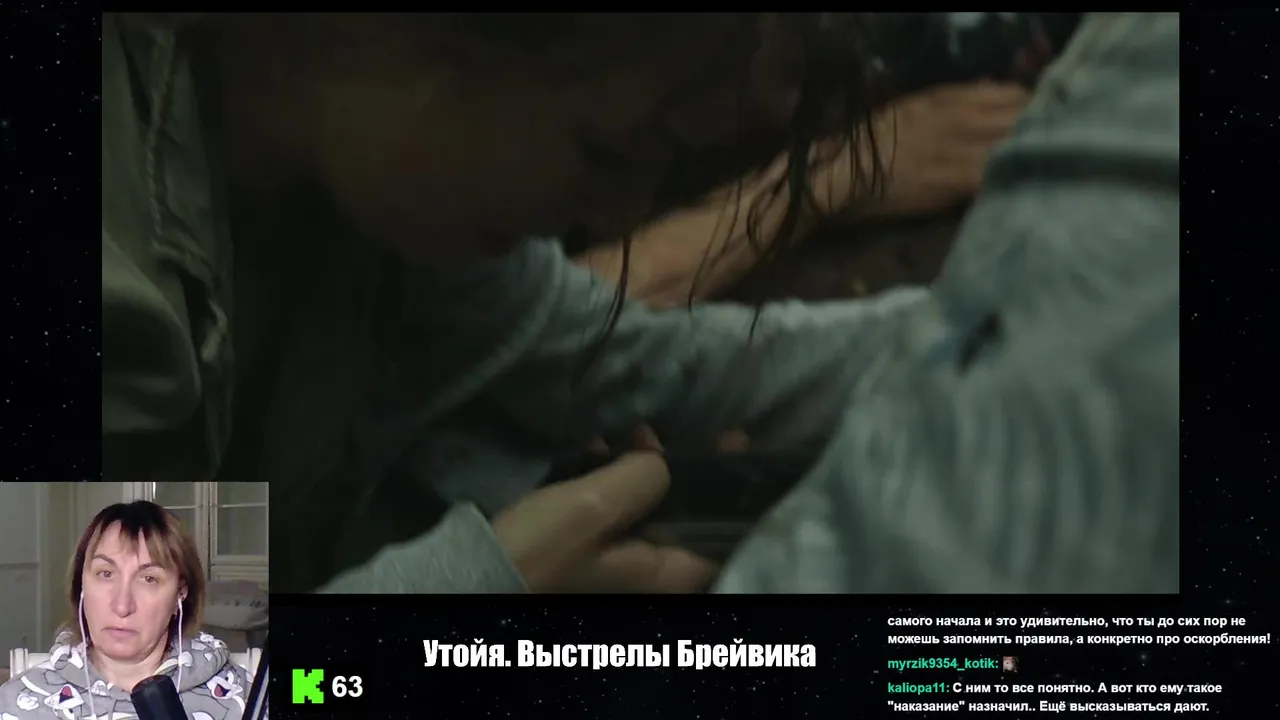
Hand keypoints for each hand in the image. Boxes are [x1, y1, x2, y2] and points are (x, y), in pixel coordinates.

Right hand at [491, 427, 718, 592]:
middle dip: (689, 468)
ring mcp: (622, 559)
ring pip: (655, 504)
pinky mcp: (593, 546)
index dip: (739, 490)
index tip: (738, 445)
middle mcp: (653, 571)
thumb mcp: (598, 505)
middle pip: (692, 513)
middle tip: (697, 430)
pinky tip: (597, 448)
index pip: (728, 534)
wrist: (478, 569)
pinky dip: (614, 476)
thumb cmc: (543, 546)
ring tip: (633, 431)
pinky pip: (619, 506)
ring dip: (647, 465)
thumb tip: (659, 458)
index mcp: (668, 573)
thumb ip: (644, 476)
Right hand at [859, 82, 1029, 216]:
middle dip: (1038, 131)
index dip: (1032, 108)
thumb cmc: (880, 137)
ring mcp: (965, 154)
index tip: (1035, 120)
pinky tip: (1013, 189)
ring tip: (1031, 168)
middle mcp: (967, 121)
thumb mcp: (920, 104)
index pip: (1018, 96)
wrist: (850, 173)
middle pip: (1025, 122)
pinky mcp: (959, 185)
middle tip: (1041, 146)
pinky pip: (998, 180)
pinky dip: (1009, 182)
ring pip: (1017, 151)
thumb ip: (960, 98)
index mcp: (957, 98)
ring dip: (1028, 158)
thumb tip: (993, 90)